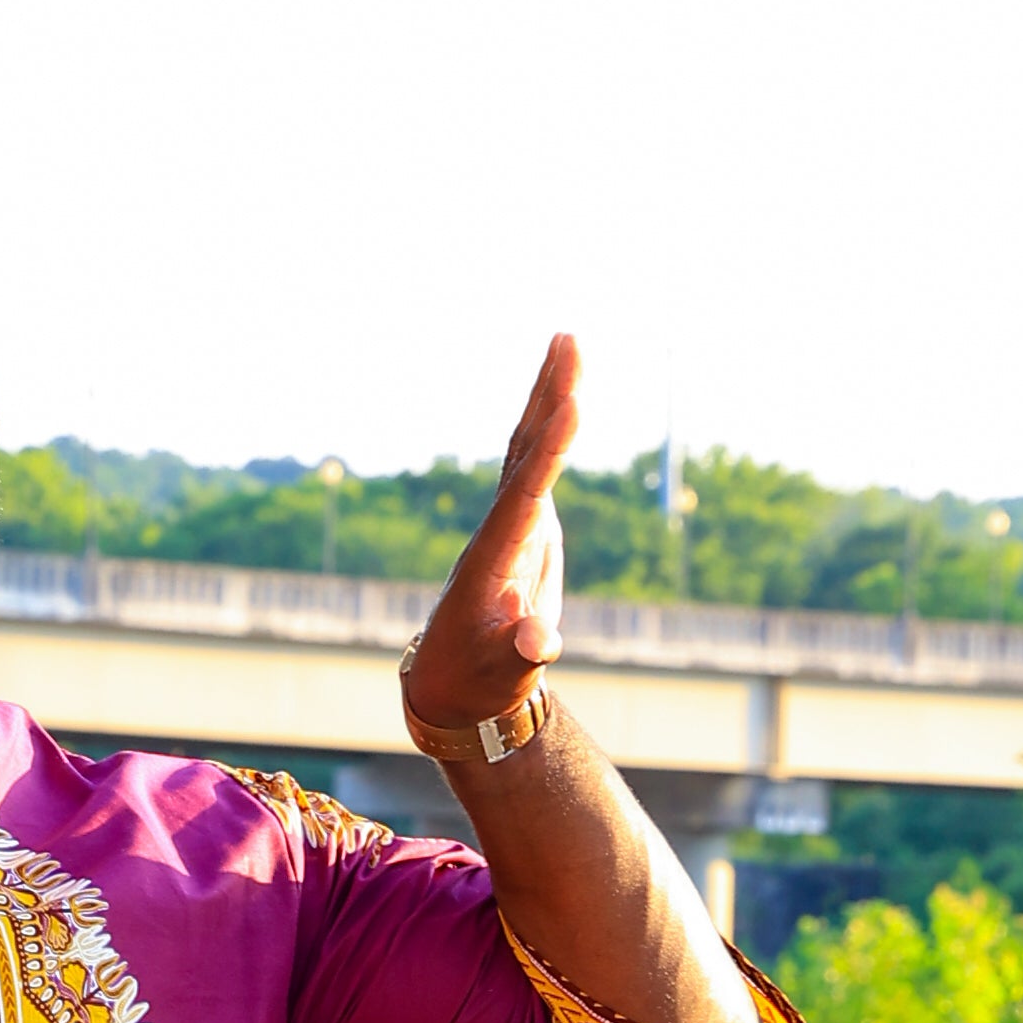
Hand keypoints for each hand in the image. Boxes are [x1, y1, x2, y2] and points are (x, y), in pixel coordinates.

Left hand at [403, 331, 577, 739]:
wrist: (452, 683)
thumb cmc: (478, 682)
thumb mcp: (502, 677)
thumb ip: (522, 656)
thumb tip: (538, 641)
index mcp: (493, 560)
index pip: (524, 496)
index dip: (549, 452)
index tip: (570, 406)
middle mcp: (497, 530)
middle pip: (524, 452)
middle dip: (548, 396)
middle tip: (568, 340)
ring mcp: (508, 523)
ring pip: (526, 447)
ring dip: (547, 393)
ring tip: (566, 339)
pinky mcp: (520, 524)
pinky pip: (534, 461)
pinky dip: (549, 422)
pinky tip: (561, 389)